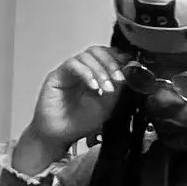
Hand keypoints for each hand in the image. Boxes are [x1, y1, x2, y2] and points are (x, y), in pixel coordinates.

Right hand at [16, 44, 123, 172]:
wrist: (60, 134)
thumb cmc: (80, 122)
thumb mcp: (106, 106)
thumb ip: (116, 90)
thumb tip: (125, 74)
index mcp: (95, 76)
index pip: (107, 57)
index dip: (118, 59)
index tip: (129, 69)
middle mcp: (83, 70)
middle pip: (98, 51)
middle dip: (111, 63)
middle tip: (118, 77)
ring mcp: (70, 71)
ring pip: (87, 56)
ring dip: (100, 70)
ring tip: (106, 87)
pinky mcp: (58, 74)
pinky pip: (73, 64)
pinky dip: (86, 73)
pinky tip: (93, 86)